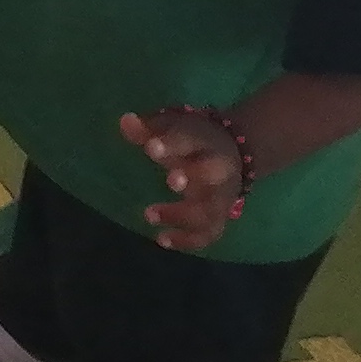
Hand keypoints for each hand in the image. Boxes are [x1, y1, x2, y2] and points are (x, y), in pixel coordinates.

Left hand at [124, 105, 250, 250]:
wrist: (234, 152)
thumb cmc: (192, 138)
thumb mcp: (171, 126)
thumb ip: (148, 128)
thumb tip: (125, 121)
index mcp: (204, 140)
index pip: (190, 138)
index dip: (172, 143)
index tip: (150, 148)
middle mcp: (219, 168)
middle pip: (213, 174)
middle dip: (193, 177)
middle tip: (170, 181)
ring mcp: (222, 195)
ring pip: (211, 210)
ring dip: (182, 216)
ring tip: (149, 214)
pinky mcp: (221, 216)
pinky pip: (210, 233)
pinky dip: (189, 240)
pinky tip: (162, 240)